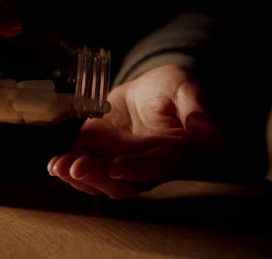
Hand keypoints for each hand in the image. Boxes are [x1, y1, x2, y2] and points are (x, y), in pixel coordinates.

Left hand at [47, 65, 223, 198]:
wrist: (149, 87)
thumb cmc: (173, 88)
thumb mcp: (187, 89)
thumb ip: (198, 111)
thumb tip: (217, 137)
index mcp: (171, 155)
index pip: (154, 169)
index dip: (135, 171)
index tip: (115, 166)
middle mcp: (143, 166)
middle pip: (122, 183)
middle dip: (98, 178)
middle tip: (76, 167)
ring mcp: (118, 161)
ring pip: (99, 181)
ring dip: (78, 178)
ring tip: (58, 166)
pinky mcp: (97, 151)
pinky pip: (81, 164)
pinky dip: (66, 167)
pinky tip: (54, 164)